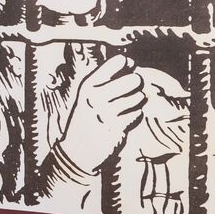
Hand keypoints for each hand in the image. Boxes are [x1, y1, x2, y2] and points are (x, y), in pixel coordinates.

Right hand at [59, 54, 145, 173]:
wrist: (76, 151)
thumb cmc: (84, 119)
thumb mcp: (86, 96)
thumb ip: (104, 80)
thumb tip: (130, 63)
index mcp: (87, 86)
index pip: (115, 63)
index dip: (126, 63)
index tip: (128, 66)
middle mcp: (96, 98)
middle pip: (133, 80)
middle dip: (137, 81)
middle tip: (135, 84)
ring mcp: (107, 113)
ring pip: (138, 97)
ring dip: (138, 99)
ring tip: (130, 102)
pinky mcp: (117, 128)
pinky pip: (137, 114)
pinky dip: (136, 114)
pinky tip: (126, 117)